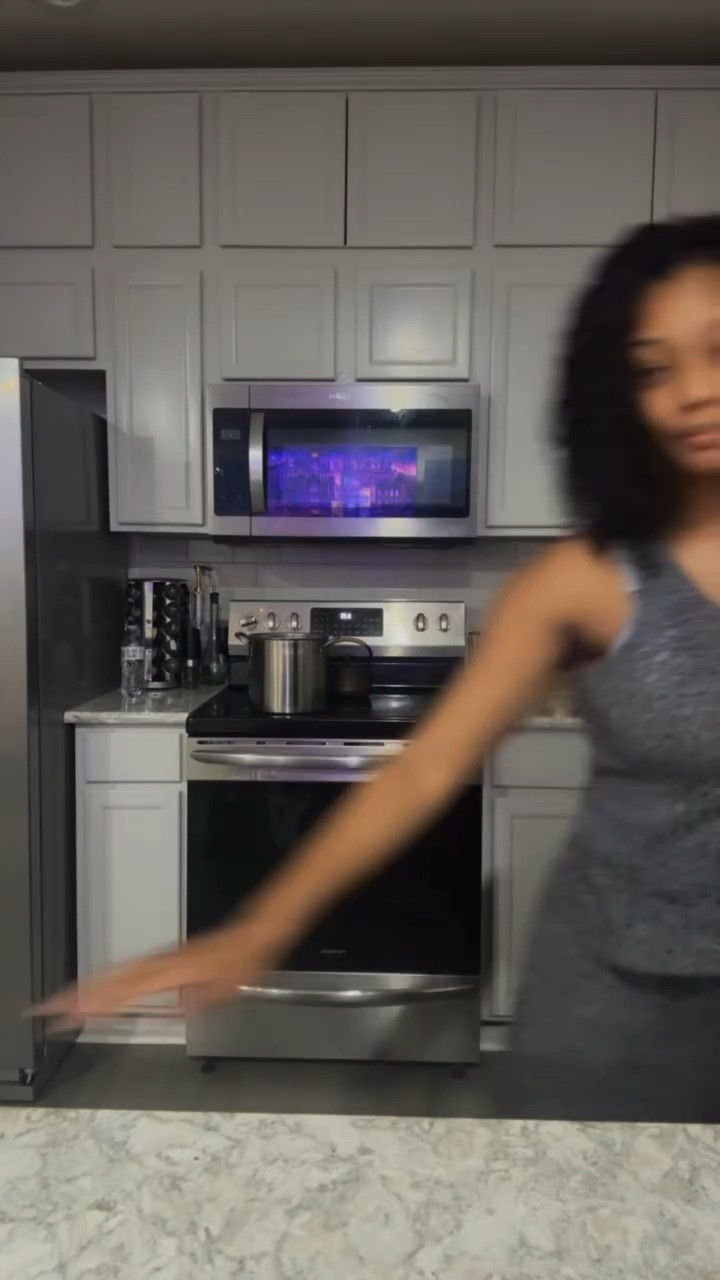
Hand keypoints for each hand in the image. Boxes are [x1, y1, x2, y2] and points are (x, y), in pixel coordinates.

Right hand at [31, 921, 278, 1029]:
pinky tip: (100, 986)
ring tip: (64, 1000)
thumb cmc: (240, 962)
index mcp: (172, 971)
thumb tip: (178, 1011)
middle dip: (77, 993)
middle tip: (49, 1008)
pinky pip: (128, 968)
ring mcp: (160, 958)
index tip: (70, 1012)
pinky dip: (108, 977)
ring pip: (116, 972)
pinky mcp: (164, 957)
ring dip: (88, 985)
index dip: (95, 1001)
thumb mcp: (224, 990)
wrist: (250, 935)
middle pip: (110, 978)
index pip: (124, 989)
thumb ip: (197, 1002)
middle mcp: (161, 962)